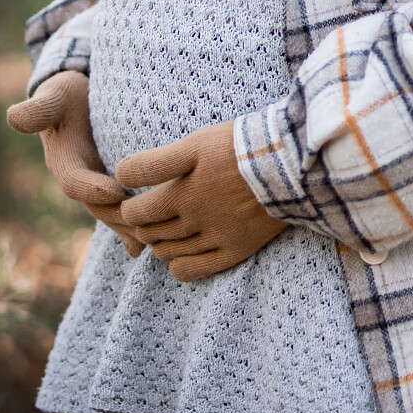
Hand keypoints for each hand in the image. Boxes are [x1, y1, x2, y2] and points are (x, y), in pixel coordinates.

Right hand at [7, 73, 140, 257]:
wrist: (77, 102)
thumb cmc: (65, 96)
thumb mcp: (53, 97)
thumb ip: (38, 108)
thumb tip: (13, 117)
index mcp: (64, 163)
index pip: (76, 183)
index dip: (93, 189)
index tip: (116, 193)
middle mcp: (80, 182)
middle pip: (98, 207)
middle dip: (119, 216)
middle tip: (145, 221)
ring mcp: (96, 189)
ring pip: (111, 215)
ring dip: (129, 228)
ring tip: (153, 238)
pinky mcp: (113, 190)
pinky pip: (120, 215)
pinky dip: (130, 232)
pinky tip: (144, 249)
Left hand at [116, 121, 285, 281]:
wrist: (290, 164)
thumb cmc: (241, 145)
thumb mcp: (196, 142)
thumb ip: (156, 162)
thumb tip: (122, 173)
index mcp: (180, 192)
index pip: (135, 209)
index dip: (128, 204)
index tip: (132, 197)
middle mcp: (193, 219)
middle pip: (148, 231)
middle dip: (140, 223)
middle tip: (146, 214)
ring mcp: (213, 237)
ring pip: (165, 251)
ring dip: (158, 242)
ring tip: (163, 230)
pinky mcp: (234, 250)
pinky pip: (191, 269)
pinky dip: (178, 265)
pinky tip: (180, 254)